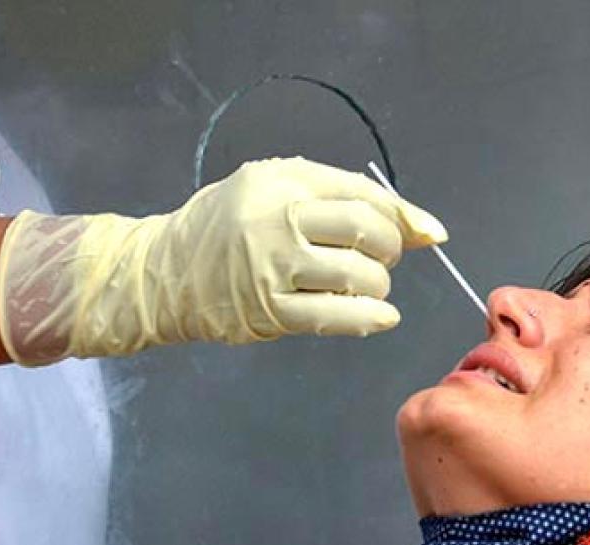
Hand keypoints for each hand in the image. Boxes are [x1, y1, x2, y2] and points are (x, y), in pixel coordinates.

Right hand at [0, 157, 446, 364]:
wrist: (164, 273)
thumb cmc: (228, 226)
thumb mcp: (276, 192)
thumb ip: (344, 200)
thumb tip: (426, 229)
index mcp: (280, 181)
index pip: (361, 193)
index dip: (401, 214)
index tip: (424, 232)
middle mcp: (277, 219)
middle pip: (367, 230)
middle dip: (391, 247)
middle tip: (382, 257)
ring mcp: (272, 267)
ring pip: (359, 275)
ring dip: (379, 283)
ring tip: (367, 284)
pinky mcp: (270, 311)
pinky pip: (337, 316)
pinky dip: (371, 317)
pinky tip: (382, 316)